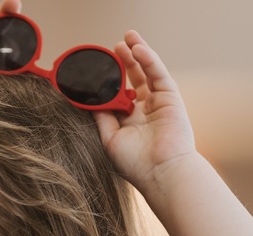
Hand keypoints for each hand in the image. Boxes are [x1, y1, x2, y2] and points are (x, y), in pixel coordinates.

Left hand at [94, 31, 196, 191]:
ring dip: (137, 54)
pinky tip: (138, 49)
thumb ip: (101, 118)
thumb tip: (89, 100)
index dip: (110, 82)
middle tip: (112, 48)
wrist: (159, 172)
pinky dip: (149, 60)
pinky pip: (158, 75)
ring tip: (126, 38)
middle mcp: (145, 112)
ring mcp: (159, 104)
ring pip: (147, 73)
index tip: (97, 69)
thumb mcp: (109, 138)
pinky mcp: (171, 99)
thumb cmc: (134, 163)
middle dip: (124, 63)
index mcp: (129, 123)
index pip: (118, 95)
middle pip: (134, 80)